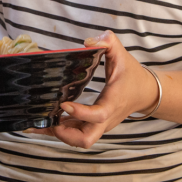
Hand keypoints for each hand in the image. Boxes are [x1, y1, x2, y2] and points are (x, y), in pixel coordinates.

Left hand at [33, 31, 159, 148]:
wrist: (145, 93)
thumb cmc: (132, 76)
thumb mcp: (122, 55)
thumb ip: (109, 43)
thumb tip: (88, 42)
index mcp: (112, 103)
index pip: (98, 115)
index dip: (80, 112)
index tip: (63, 104)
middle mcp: (105, 120)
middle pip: (85, 140)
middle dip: (64, 135)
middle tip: (47, 121)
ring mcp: (99, 125)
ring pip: (78, 140)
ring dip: (57, 133)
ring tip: (35, 123)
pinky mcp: (93, 125)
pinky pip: (76, 133)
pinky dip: (60, 130)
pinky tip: (44, 121)